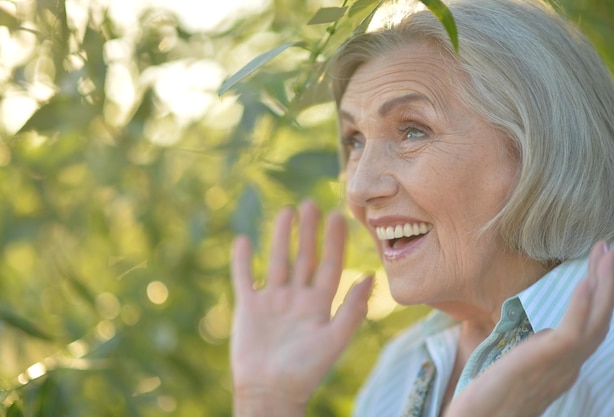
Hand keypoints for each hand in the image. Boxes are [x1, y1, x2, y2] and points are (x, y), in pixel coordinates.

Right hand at [230, 200, 372, 416]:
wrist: (270, 392)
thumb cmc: (306, 371)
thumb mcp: (334, 340)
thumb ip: (352, 310)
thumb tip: (370, 277)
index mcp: (320, 304)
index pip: (330, 265)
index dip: (335, 241)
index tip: (339, 215)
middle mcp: (298, 297)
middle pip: (304, 257)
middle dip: (308, 231)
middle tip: (311, 203)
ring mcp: (273, 301)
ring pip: (277, 261)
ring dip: (280, 237)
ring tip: (285, 212)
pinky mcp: (249, 307)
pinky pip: (244, 278)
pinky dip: (242, 261)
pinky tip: (243, 240)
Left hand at [446, 240, 613, 416]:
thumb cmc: (488, 399)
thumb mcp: (514, 368)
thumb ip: (529, 351)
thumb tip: (533, 334)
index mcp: (562, 367)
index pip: (588, 327)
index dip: (597, 298)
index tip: (597, 269)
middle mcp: (568, 367)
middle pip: (598, 320)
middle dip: (607, 283)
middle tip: (609, 250)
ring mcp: (561, 366)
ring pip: (594, 321)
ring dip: (603, 285)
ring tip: (605, 254)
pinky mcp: (545, 362)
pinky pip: (573, 330)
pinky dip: (582, 304)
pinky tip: (587, 280)